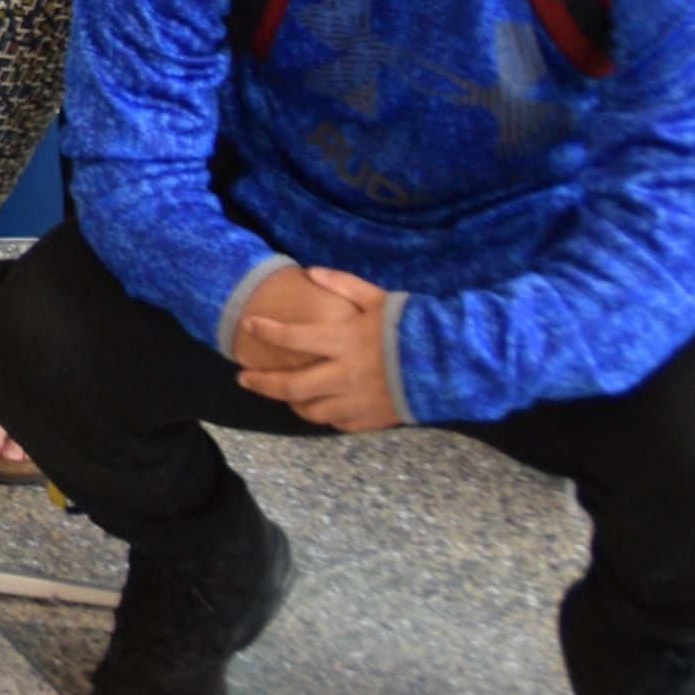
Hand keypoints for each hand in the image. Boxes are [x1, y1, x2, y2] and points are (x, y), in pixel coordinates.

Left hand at [237, 267, 402, 432]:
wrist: (451, 366)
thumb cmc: (411, 328)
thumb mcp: (378, 298)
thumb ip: (343, 284)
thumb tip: (311, 272)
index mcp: (344, 341)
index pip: (293, 338)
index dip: (267, 332)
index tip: (248, 325)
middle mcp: (345, 375)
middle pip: (291, 386)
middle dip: (262, 382)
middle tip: (243, 379)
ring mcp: (356, 401)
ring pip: (310, 410)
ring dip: (290, 401)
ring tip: (279, 392)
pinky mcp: (369, 420)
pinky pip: (335, 422)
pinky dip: (320, 414)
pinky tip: (315, 404)